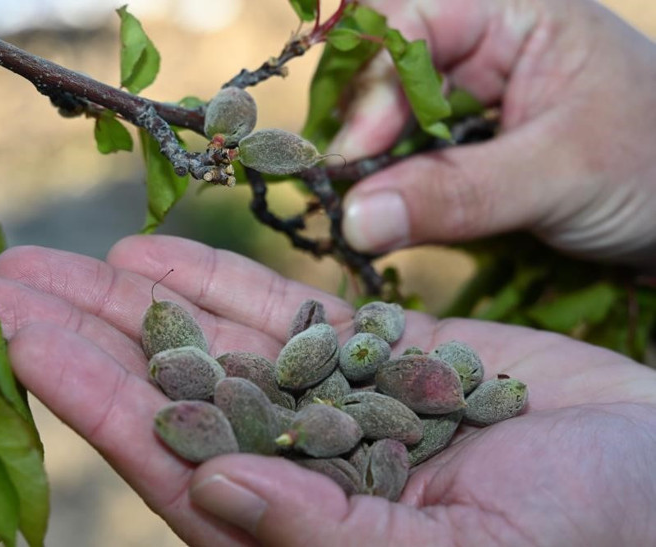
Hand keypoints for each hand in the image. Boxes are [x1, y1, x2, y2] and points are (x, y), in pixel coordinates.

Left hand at [0, 235, 655, 545]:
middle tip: (1, 278)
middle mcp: (299, 461)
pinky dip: (224, 279)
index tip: (14, 335)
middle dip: (84, 333)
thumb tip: (212, 487)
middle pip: (169, 390)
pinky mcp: (375, 354)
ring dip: (138, 296)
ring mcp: (334, 401)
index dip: (84, 395)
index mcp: (300, 524)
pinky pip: (283, 310)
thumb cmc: (592, 534)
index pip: (165, 458)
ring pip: (214, 339)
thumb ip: (325, 535)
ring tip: (64, 254)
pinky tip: (160, 251)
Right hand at [335, 0, 655, 269]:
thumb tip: (354, 219)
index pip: (411, 22)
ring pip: (386, 120)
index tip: (354, 156)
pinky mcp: (461, 147)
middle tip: (346, 195)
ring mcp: (467, 100)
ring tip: (361, 217)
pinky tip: (385, 220)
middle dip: (361, 132)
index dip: (373, 84)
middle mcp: (480, 47)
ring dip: (368, 168)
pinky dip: (388, 192)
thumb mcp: (560, 175)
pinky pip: (404, 160)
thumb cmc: (655, 169)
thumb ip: (458, 193)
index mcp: (514, 14)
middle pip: (385, 71)